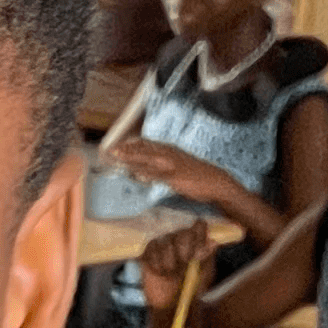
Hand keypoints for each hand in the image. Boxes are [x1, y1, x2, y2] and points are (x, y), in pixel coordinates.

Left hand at [106, 141, 245, 214]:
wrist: (216, 182)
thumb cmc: (197, 176)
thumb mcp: (179, 167)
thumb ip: (163, 167)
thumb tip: (146, 170)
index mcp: (171, 151)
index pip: (148, 145)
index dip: (132, 145)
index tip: (118, 145)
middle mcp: (171, 154)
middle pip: (145, 150)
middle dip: (127, 150)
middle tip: (111, 150)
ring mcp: (173, 165)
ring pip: (148, 159)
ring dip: (132, 158)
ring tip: (117, 157)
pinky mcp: (175, 177)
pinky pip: (157, 175)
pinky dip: (145, 173)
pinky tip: (134, 174)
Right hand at [137, 222, 219, 327]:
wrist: (171, 305)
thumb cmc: (192, 289)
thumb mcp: (204, 275)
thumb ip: (207, 257)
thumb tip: (213, 241)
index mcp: (197, 243)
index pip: (198, 226)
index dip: (198, 233)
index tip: (197, 248)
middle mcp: (181, 241)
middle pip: (181, 233)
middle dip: (183, 251)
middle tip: (183, 266)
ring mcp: (164, 245)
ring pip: (165, 241)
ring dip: (168, 260)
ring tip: (169, 274)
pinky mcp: (148, 252)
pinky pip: (150, 248)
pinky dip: (155, 262)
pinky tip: (159, 272)